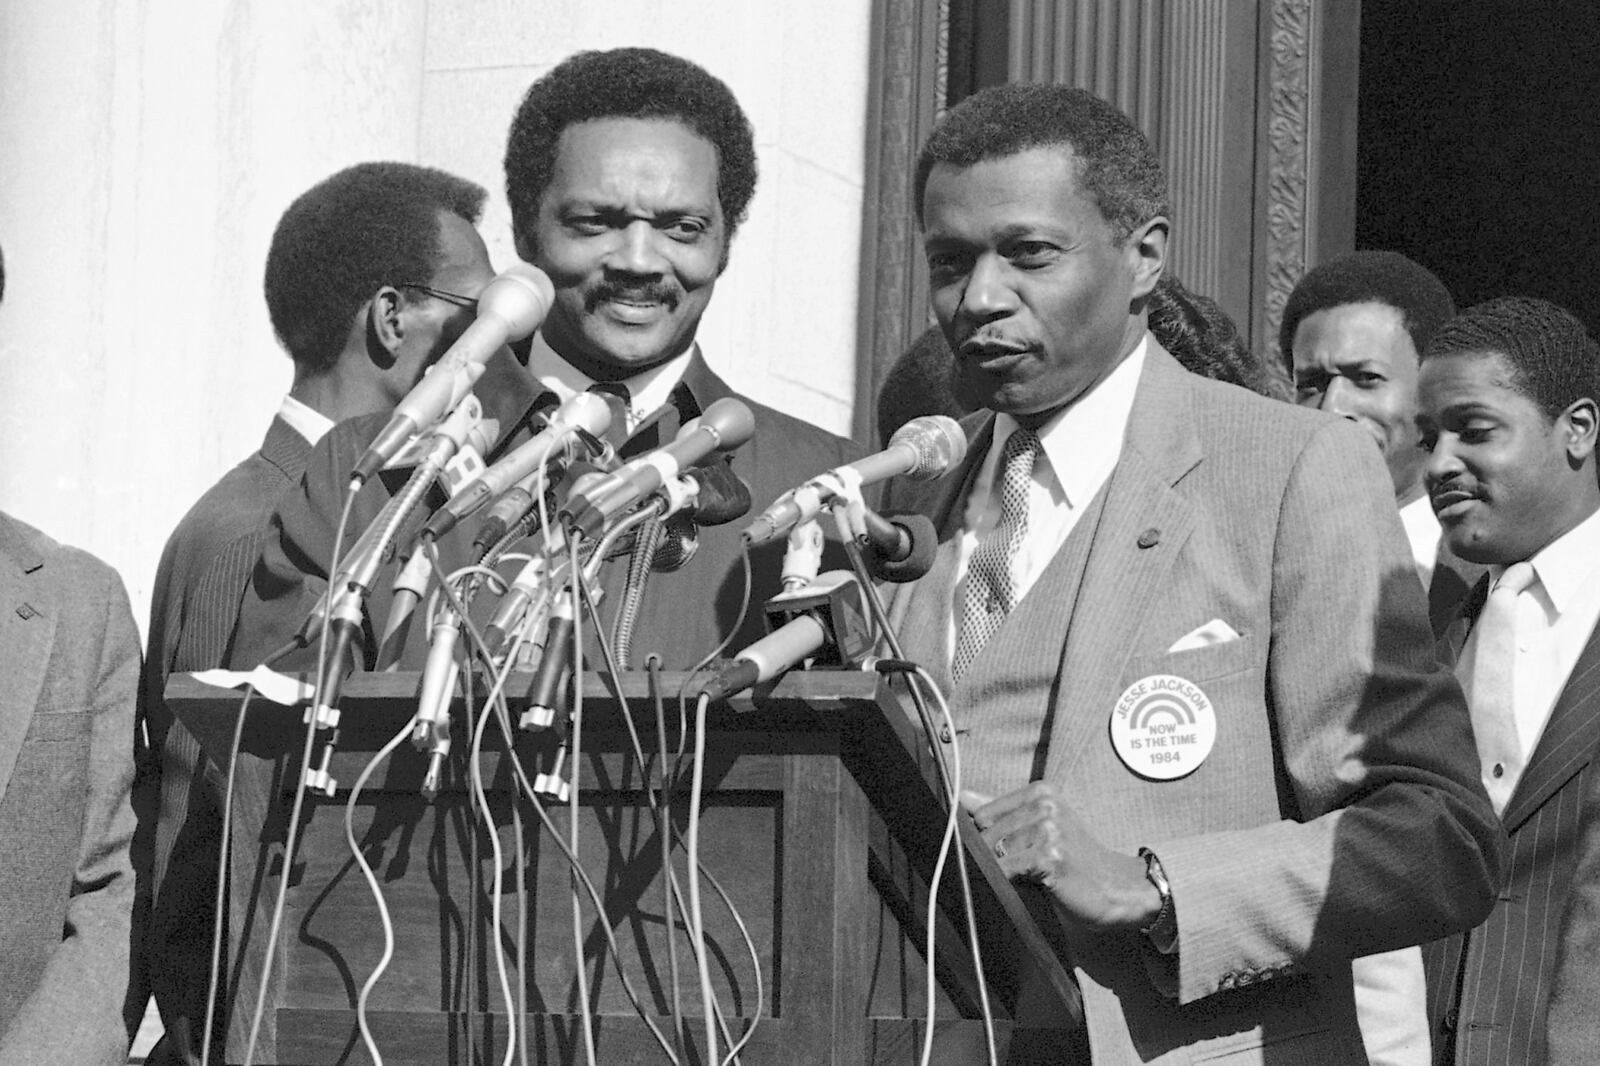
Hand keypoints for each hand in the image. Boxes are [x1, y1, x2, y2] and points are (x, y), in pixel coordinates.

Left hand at [964, 782, 1160, 934]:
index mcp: (1041, 791)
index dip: (983, 838)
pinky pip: (1006, 870)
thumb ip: (1002, 812)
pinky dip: (1009, 883)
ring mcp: (1048, 829)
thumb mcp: (1041, 826)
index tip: (998, 852)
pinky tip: (1031, 885)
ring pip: (993, 852)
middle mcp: (1044, 804)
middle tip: (1017, 871)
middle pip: (985, 833)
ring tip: (1028, 878)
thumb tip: (962, 796)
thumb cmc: (1077, 860)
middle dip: (991, 856)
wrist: (1118, 887)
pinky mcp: (1050, 856)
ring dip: (1001, 871)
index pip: (982, 813)